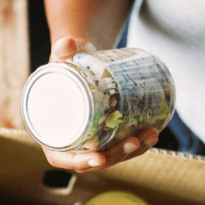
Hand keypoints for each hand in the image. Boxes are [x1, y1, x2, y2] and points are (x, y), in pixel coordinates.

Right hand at [43, 36, 158, 171]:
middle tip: (134, 141)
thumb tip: (67, 42)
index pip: (60, 157)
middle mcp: (71, 138)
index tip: (99, 158)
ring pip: (111, 154)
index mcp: (51, 128)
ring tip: (151, 135)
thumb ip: (63, 48)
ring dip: (133, 151)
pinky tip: (153, 135)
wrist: (82, 55)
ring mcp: (90, 137)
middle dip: (117, 156)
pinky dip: (137, 144)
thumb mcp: (63, 54)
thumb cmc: (67, 58)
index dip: (79, 162)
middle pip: (93, 159)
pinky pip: (120, 145)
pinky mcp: (106, 131)